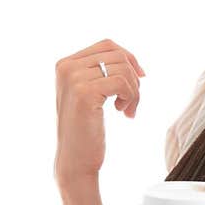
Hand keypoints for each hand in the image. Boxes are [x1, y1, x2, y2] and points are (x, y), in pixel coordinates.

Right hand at [54, 38, 145, 189]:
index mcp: (65, 64)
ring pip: (123, 69)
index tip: (139, 79)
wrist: (75, 160)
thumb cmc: (86, 130)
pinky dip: (131, 97)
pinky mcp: (85, 92)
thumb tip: (134, 63)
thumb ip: (102, 74)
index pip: (107, 45)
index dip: (129, 58)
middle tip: (132, 102)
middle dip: (133, 78)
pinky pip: (123, 83)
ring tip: (127, 109)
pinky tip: (124, 112)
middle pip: (117, 55)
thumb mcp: (91, 95)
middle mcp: (66, 67)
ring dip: (134, 91)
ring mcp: (74, 78)